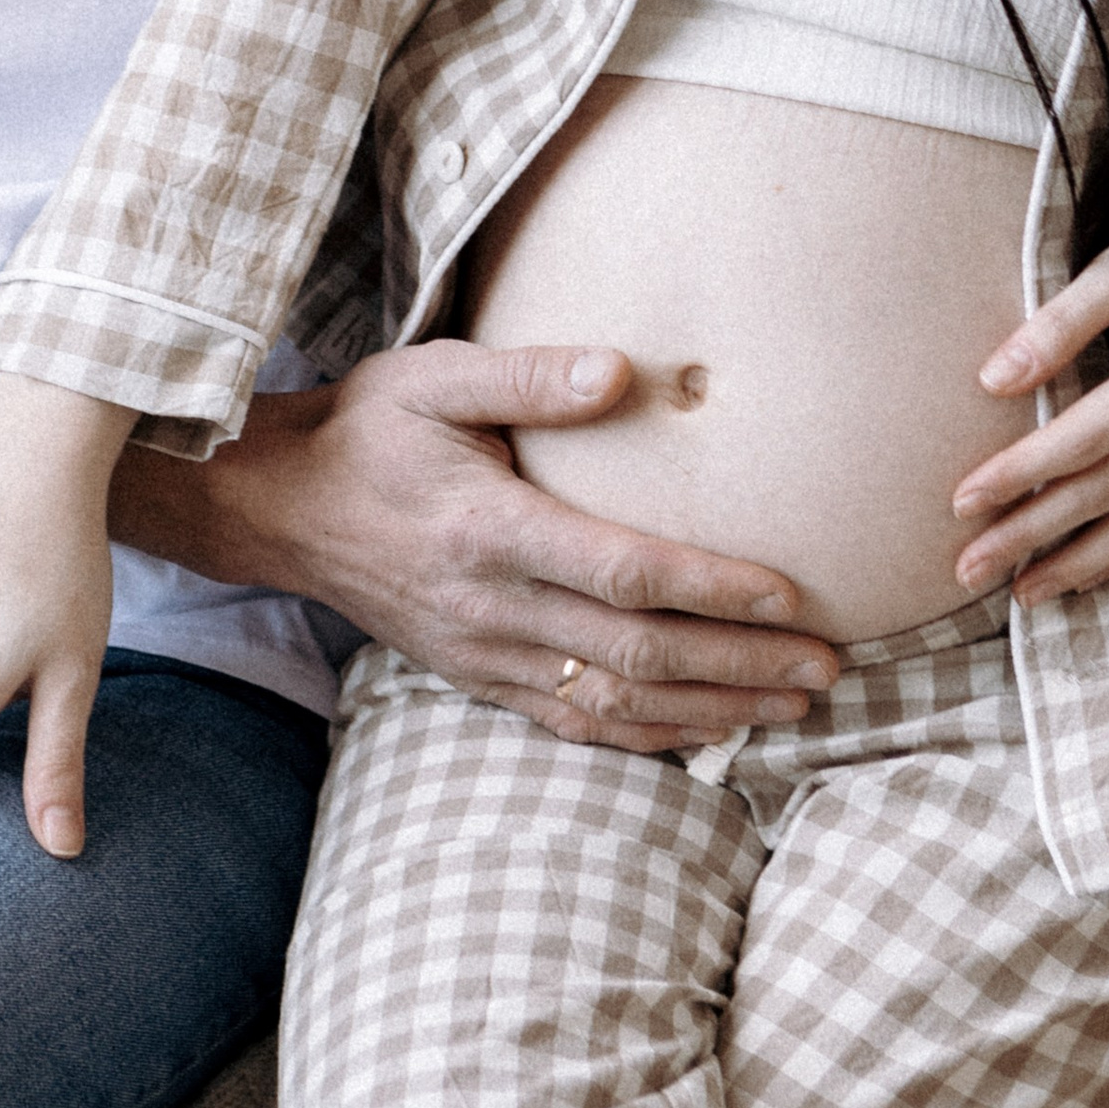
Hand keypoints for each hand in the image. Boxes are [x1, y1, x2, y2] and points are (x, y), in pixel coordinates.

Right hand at [115, 338, 841, 750]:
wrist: (279, 507)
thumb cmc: (367, 429)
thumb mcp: (434, 376)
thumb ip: (528, 374)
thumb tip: (624, 372)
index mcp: (490, 532)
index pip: (623, 572)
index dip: (713, 588)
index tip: (792, 593)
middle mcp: (492, 609)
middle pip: (638, 652)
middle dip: (741, 665)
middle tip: (829, 665)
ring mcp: (485, 656)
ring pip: (617, 702)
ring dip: (713, 709)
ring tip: (795, 704)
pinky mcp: (479, 678)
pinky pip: (577, 724)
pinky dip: (650, 735)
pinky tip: (710, 732)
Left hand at [950, 194, 1108, 600]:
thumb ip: (1059, 324)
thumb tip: (992, 381)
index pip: (1080, 443)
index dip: (1018, 476)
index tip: (961, 503)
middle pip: (1105, 497)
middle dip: (1031, 538)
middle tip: (968, 570)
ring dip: (1081, 566)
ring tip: (1022, 592)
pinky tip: (1097, 574)